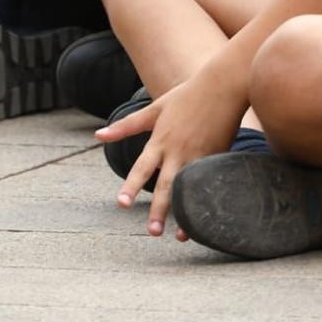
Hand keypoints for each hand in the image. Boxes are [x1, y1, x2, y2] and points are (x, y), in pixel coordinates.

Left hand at [96, 61, 249, 236]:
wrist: (224, 85)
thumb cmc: (187, 95)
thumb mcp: (154, 109)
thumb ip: (126, 126)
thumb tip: (98, 135)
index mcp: (160, 140)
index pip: (141, 167)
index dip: (130, 186)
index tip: (121, 204)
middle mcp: (178, 151)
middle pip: (165, 185)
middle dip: (158, 211)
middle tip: (152, 233)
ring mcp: (199, 155)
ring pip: (188, 189)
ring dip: (184, 213)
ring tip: (179, 237)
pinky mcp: (217, 156)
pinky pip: (209, 183)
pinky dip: (205, 200)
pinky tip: (206, 217)